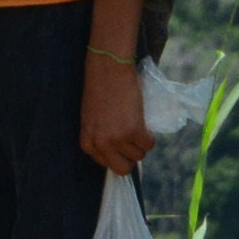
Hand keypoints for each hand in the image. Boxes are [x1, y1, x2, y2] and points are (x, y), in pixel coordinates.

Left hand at [79, 44, 156, 175]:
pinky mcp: (134, 131)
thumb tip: (119, 152)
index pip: (107, 164)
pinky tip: (143, 122)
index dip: (118, 154)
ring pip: (139, 155)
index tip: (122, 143)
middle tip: (133, 140)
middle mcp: (100, 144)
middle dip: (131, 157)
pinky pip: (149, 144)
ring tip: (136, 123)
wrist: (108, 70)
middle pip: (123, 168)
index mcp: (87, 143)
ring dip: (141, 142)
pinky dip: (150, 136)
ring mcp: (117, 139)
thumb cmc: (100, 90)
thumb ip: (101, 137)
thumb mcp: (93, 119)